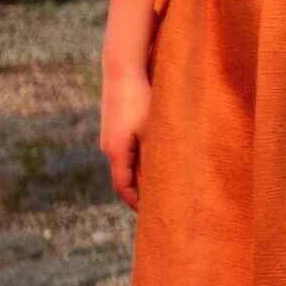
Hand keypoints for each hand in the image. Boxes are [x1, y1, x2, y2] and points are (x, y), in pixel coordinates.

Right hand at [99, 72, 151, 210]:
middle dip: (140, 193)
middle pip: (123, 179)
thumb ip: (162, 152)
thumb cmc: (143, 99)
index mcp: (117, 152)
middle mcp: (109, 147)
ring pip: (125, 164)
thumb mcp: (156, 128)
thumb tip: (176, 176)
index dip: (136, 203)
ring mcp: (110, 137)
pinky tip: (154, 161)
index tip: (151, 215)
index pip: (123, 188)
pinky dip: (138, 161)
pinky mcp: (114, 127)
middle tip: (159, 207)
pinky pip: (126, 152)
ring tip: (160, 187)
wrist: (123, 70)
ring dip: (140, 177)